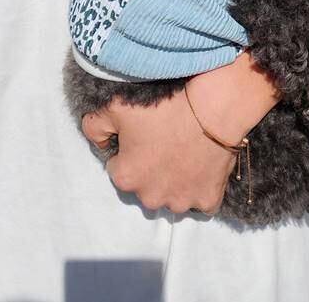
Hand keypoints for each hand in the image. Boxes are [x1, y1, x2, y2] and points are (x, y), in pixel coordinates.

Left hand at [81, 49, 281, 213]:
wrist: (212, 108)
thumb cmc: (164, 107)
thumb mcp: (116, 107)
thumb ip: (95, 126)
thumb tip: (97, 141)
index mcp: (126, 177)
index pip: (118, 167)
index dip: (128, 150)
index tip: (142, 134)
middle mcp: (150, 197)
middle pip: (144, 184)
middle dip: (150, 168)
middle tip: (164, 140)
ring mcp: (181, 201)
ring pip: (171, 194)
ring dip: (174, 180)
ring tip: (184, 151)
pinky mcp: (208, 199)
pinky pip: (201, 201)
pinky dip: (201, 188)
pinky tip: (202, 166)